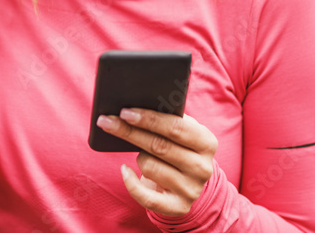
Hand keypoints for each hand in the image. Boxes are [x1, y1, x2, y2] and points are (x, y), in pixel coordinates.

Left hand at [96, 108, 217, 217]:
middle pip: (158, 146)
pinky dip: (131, 183)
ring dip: (139, 157)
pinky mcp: (178, 207)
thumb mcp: (182, 130)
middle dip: (129, 132)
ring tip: (140, 152)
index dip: (149, 119)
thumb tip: (136, 108)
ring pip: (150, 167)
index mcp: (207, 142)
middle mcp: (203, 167)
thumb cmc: (179, 147)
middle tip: (107, 121)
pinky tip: (124, 170)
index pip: (175, 128)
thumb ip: (169, 117)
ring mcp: (191, 189)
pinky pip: (146, 197)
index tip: (125, 112)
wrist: (189, 182)